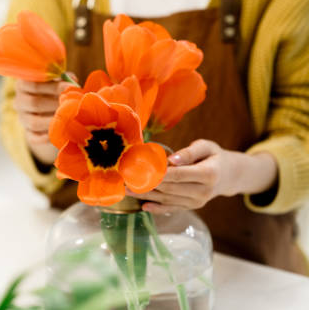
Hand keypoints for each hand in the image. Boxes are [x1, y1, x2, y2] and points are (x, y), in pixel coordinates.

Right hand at [14, 75, 75, 163]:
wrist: (48, 107)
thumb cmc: (54, 88)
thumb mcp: (57, 80)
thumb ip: (64, 79)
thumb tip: (72, 83)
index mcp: (23, 84)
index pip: (34, 85)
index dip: (54, 86)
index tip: (70, 87)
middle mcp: (19, 101)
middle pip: (33, 103)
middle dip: (55, 104)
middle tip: (71, 104)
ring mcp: (23, 118)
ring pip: (33, 122)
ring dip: (53, 121)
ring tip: (68, 117)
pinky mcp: (28, 133)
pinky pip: (35, 138)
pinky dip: (47, 137)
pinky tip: (59, 132)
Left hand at [126, 139, 277, 213]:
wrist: (228, 175)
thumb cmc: (214, 156)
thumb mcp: (207, 146)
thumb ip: (190, 152)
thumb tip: (172, 159)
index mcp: (208, 175)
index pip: (179, 175)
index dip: (159, 174)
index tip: (140, 171)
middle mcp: (203, 192)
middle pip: (170, 189)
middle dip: (146, 184)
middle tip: (126, 179)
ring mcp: (197, 202)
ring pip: (167, 200)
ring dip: (146, 195)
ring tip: (127, 190)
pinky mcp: (191, 207)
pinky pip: (172, 208)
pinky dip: (157, 208)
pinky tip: (143, 206)